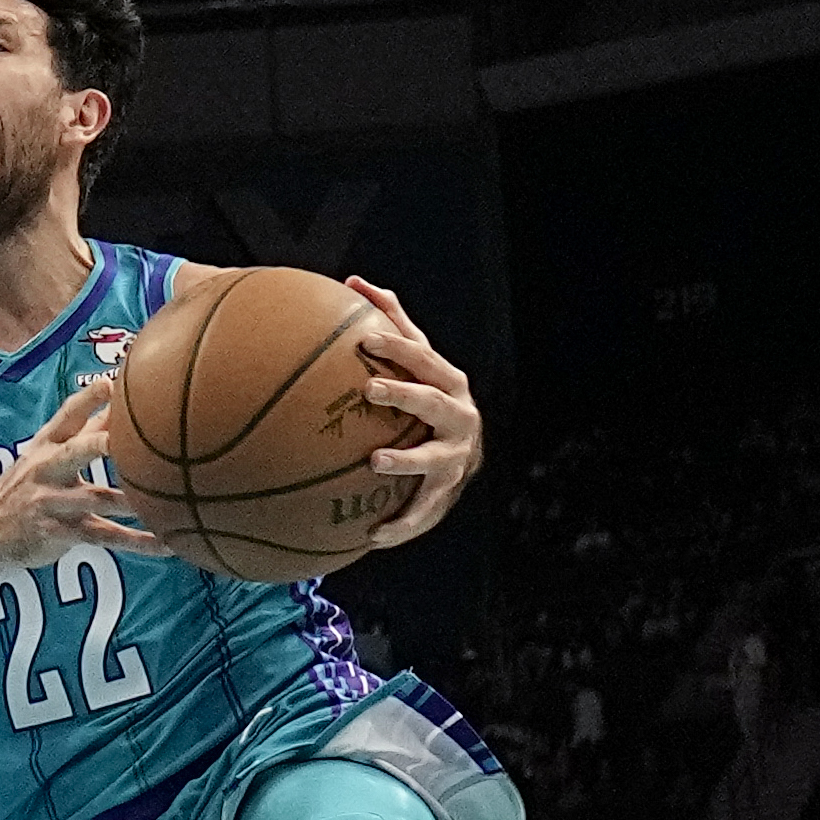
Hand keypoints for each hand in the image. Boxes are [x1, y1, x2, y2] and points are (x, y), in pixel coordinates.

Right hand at [0, 377, 174, 564]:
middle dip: (100, 444)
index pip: (68, 415)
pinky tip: (165, 544)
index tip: (114, 381)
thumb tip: (118, 396)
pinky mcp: (61, 533)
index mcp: (47, 444)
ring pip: (96, 499)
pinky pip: (104, 537)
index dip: (90, 398)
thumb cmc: (27, 484)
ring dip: (129, 500)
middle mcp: (48, 469)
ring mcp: (53, 502)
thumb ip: (84, 429)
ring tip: (165, 501)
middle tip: (126, 439)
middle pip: (76, 452)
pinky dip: (136, 542)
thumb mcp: (47, 453)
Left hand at [346, 276, 480, 547]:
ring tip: (373, 462)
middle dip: (404, 395)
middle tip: (369, 391)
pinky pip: (422, 512)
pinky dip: (399, 526)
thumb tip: (353, 281)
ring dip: (405, 461)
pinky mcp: (446, 493)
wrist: (465, 456)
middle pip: (432, 401)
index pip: (421, 357)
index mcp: (447, 381)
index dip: (395, 347)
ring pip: (432, 460)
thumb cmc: (428, 397)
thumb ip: (390, 324)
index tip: (361, 340)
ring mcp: (456, 455)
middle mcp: (458, 415)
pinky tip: (371, 538)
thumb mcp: (415, 363)